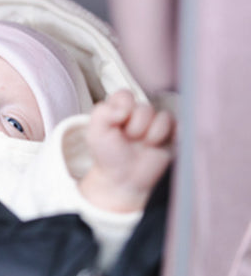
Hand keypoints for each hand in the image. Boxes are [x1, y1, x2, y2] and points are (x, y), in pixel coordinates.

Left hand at [78, 90, 174, 212]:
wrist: (124, 180)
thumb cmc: (108, 156)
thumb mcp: (95, 133)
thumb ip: (102, 113)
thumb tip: (124, 107)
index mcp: (120, 109)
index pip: (126, 95)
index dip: (123, 107)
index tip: (118, 121)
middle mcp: (138, 115)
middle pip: (145, 108)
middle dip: (137, 126)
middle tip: (130, 139)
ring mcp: (155, 125)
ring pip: (163, 117)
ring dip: (153, 133)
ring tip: (144, 145)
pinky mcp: (171, 137)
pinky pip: (179, 127)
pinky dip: (173, 134)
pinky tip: (161, 143)